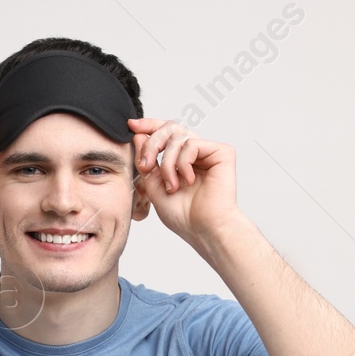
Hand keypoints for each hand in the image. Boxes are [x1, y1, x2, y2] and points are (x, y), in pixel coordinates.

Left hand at [129, 117, 243, 247]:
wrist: (203, 229)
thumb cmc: (183, 215)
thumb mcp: (153, 187)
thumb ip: (146, 162)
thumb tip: (139, 136)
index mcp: (181, 159)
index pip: (165, 134)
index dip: (149, 126)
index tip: (132, 126)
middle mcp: (196, 153)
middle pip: (170, 128)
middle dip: (152, 144)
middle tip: (146, 165)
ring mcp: (209, 152)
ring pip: (178, 138)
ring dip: (167, 164)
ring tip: (172, 186)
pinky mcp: (222, 152)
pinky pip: (191, 144)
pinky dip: (183, 164)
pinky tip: (188, 181)